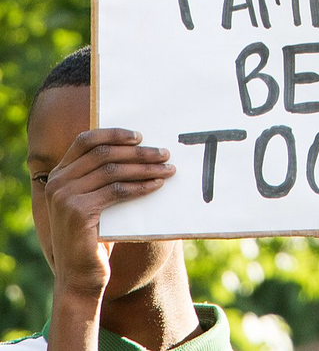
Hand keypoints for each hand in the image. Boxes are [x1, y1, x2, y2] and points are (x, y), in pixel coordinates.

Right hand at [41, 129, 172, 295]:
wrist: (80, 276)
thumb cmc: (94, 237)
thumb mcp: (95, 202)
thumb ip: (104, 179)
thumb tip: (141, 153)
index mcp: (59, 175)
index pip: (85, 141)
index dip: (113, 134)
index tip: (140, 136)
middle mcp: (57, 183)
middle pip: (104, 154)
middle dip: (138, 152)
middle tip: (165, 153)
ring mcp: (64, 197)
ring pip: (113, 171)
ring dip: (145, 167)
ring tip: (168, 169)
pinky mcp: (78, 212)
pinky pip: (117, 191)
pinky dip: (140, 186)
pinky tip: (157, 185)